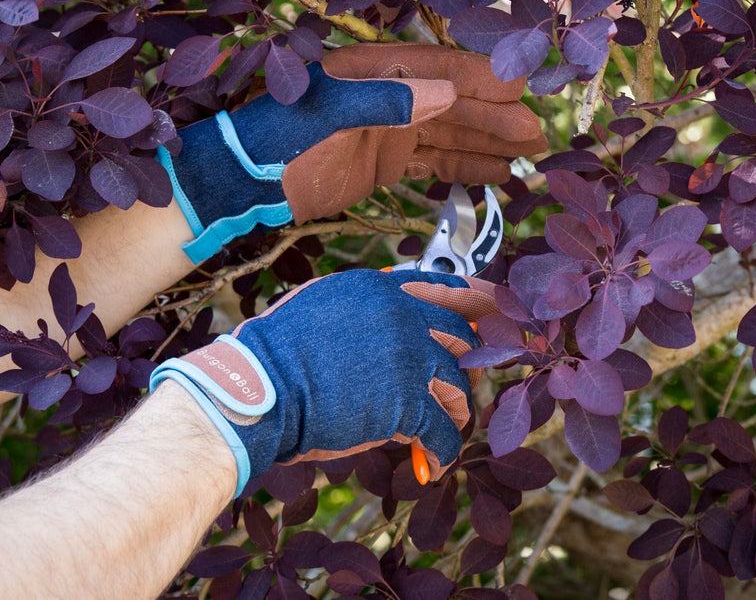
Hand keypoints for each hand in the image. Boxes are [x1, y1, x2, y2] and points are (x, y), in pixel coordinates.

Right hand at [149, 269, 497, 494]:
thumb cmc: (273, 356)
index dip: (481, 303)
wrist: (255, 392)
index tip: (500, 312)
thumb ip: (364, 308)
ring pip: (459, 387)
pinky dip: (441, 454)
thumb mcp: (320, 306)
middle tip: (459, 391)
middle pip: (463, 339)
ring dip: (451, 414)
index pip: (448, 287)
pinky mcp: (408, 404)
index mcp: (380, 288)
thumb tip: (393, 315)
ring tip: (431, 436)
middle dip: (467, 367)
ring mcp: (408, 358)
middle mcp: (402, 315)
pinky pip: (444, 432)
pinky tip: (430, 467)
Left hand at [159, 43, 545, 262]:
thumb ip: (387, 103)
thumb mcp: (329, 117)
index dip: (484, 81)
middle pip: (453, 105)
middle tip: (537, 138)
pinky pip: (433, 163)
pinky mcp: (383, 163)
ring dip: (487, 146)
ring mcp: (388, 131)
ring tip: (527, 159)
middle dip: (495, 120)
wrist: (243, 185)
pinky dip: (463, 169)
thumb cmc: (278, 143)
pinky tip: (493, 176)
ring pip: (449, 135)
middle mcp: (388, 97)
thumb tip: (448, 93)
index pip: (440, 71)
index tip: (523, 93)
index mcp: (376, 73)